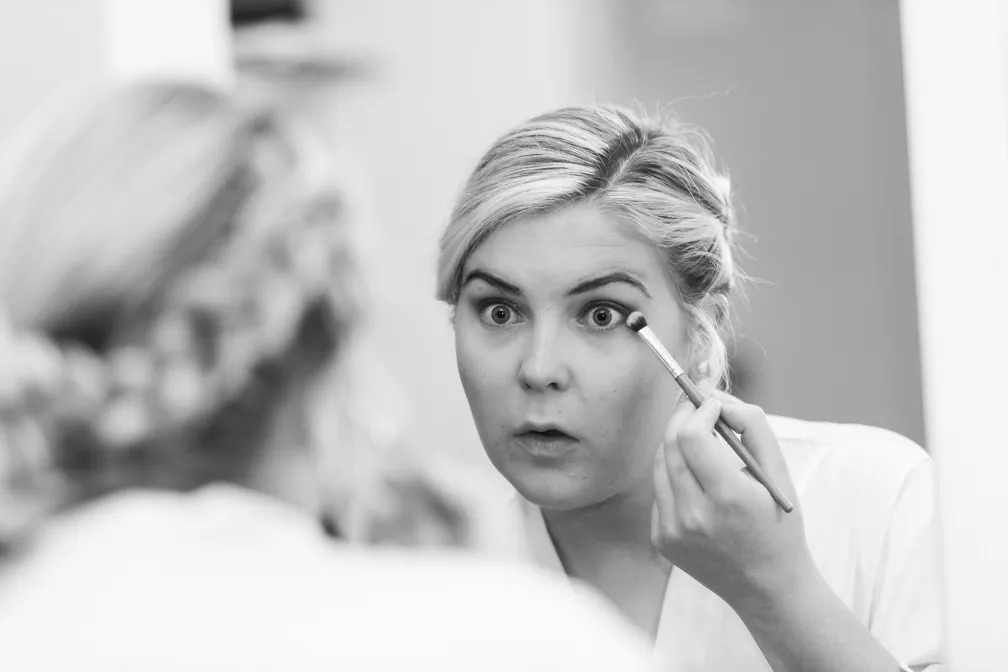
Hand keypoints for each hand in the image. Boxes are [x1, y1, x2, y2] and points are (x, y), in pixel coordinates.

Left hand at [650, 391, 819, 614]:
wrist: (768, 587)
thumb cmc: (778, 525)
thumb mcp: (779, 473)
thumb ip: (751, 426)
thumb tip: (717, 396)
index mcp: (728, 499)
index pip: (691, 437)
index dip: (698, 409)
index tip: (712, 401)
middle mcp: (693, 516)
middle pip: (670, 444)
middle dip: (683, 415)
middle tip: (698, 403)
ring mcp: (672, 530)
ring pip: (660, 462)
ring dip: (677, 441)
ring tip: (701, 438)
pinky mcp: (661, 538)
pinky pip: (660, 488)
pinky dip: (674, 472)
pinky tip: (697, 478)